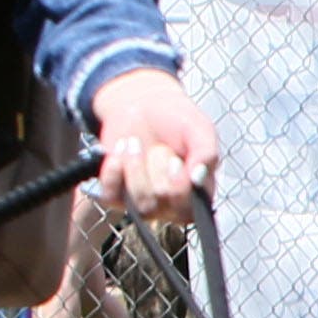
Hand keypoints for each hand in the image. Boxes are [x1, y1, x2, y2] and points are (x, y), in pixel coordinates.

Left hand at [88, 67, 222, 217]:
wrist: (141, 105)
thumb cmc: (176, 120)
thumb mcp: (200, 129)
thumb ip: (207, 153)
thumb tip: (198, 178)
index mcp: (197, 195)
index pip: (188, 212)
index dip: (178, 187)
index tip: (176, 160)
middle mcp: (170, 205)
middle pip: (160, 201)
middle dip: (157, 166)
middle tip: (160, 147)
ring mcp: (142, 202)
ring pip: (136, 201)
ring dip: (135, 165)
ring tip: (135, 143)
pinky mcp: (116, 195)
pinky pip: (111, 196)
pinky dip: (113, 171)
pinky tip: (121, 151)